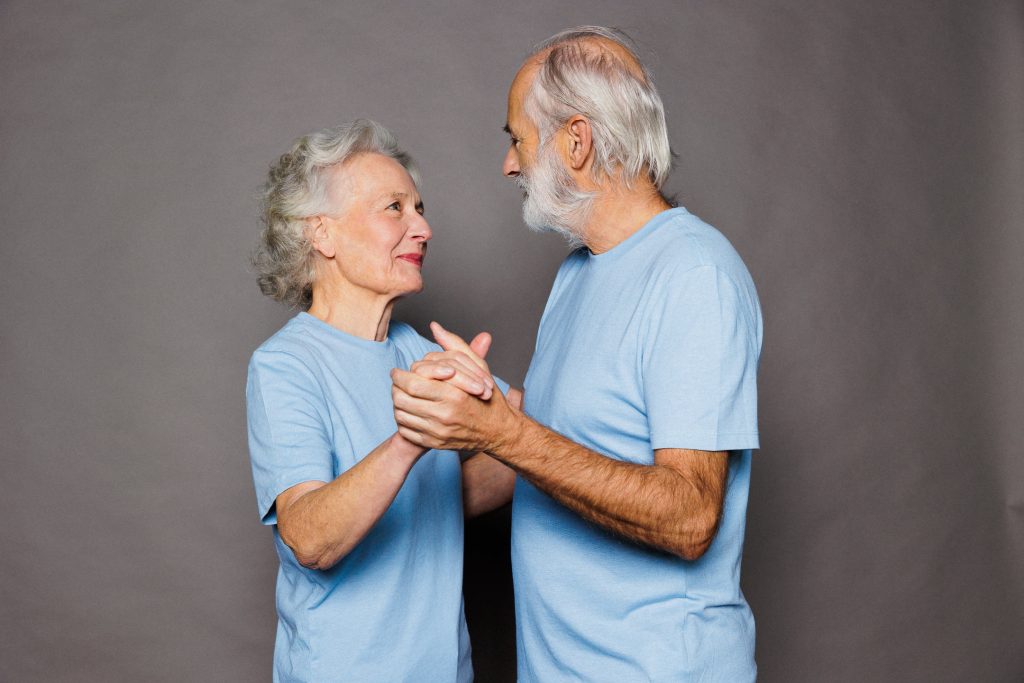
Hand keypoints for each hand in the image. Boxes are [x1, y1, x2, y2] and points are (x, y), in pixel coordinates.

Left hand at [391, 322, 518, 451]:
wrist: (497, 431)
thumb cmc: (487, 397)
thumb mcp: (477, 367)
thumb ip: (455, 345)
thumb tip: (435, 327)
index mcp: (454, 395)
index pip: (412, 384)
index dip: (399, 376)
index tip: (397, 371)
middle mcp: (444, 415)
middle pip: (401, 399)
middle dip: (394, 387)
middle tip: (396, 381)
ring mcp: (437, 432)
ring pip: (400, 415)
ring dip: (397, 403)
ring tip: (402, 394)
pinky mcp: (433, 444)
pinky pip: (406, 431)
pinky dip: (403, 420)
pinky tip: (410, 411)